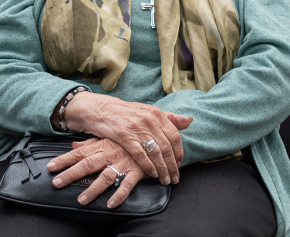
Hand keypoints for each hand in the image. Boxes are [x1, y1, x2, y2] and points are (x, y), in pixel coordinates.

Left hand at [47, 137, 146, 208]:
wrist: (156, 137)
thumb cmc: (130, 139)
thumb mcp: (110, 136)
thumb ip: (91, 142)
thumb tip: (73, 145)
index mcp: (102, 145)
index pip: (80, 152)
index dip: (64, 159)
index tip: (50, 167)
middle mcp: (111, 154)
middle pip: (88, 164)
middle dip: (71, 174)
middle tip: (57, 183)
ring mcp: (123, 163)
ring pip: (106, 176)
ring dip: (93, 189)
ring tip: (81, 200)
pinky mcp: (137, 171)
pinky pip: (127, 184)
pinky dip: (119, 194)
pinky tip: (110, 204)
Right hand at [61, 92, 191, 184]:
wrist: (101, 109)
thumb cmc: (126, 113)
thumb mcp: (148, 112)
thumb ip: (169, 118)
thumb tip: (189, 121)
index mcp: (157, 114)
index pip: (174, 136)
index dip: (179, 152)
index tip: (180, 164)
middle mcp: (149, 120)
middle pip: (167, 146)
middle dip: (172, 165)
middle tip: (175, 178)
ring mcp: (137, 128)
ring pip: (156, 152)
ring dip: (163, 168)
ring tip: (166, 179)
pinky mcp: (124, 135)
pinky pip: (140, 154)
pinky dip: (148, 165)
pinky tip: (152, 173)